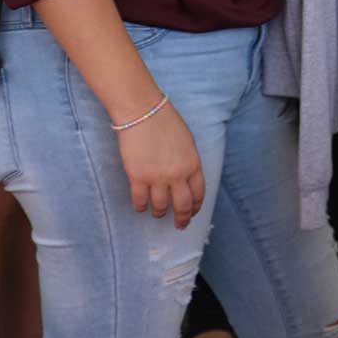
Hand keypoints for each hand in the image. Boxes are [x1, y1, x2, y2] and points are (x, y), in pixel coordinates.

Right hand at [117, 101, 206, 229]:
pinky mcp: (138, 178)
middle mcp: (178, 175)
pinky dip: (140, 207)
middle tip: (180, 225)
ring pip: (161, 206)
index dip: (196, 206)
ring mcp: (158, 178)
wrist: (142, 112)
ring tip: (158, 214)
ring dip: (160, 213)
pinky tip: (140, 207)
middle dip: (182, 218)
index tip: (193, 212)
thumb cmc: (165, 122)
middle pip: (183, 205)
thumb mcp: (187, 142)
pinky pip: (140, 200)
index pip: (199, 193)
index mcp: (193, 164)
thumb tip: (185, 178)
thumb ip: (189, 161)